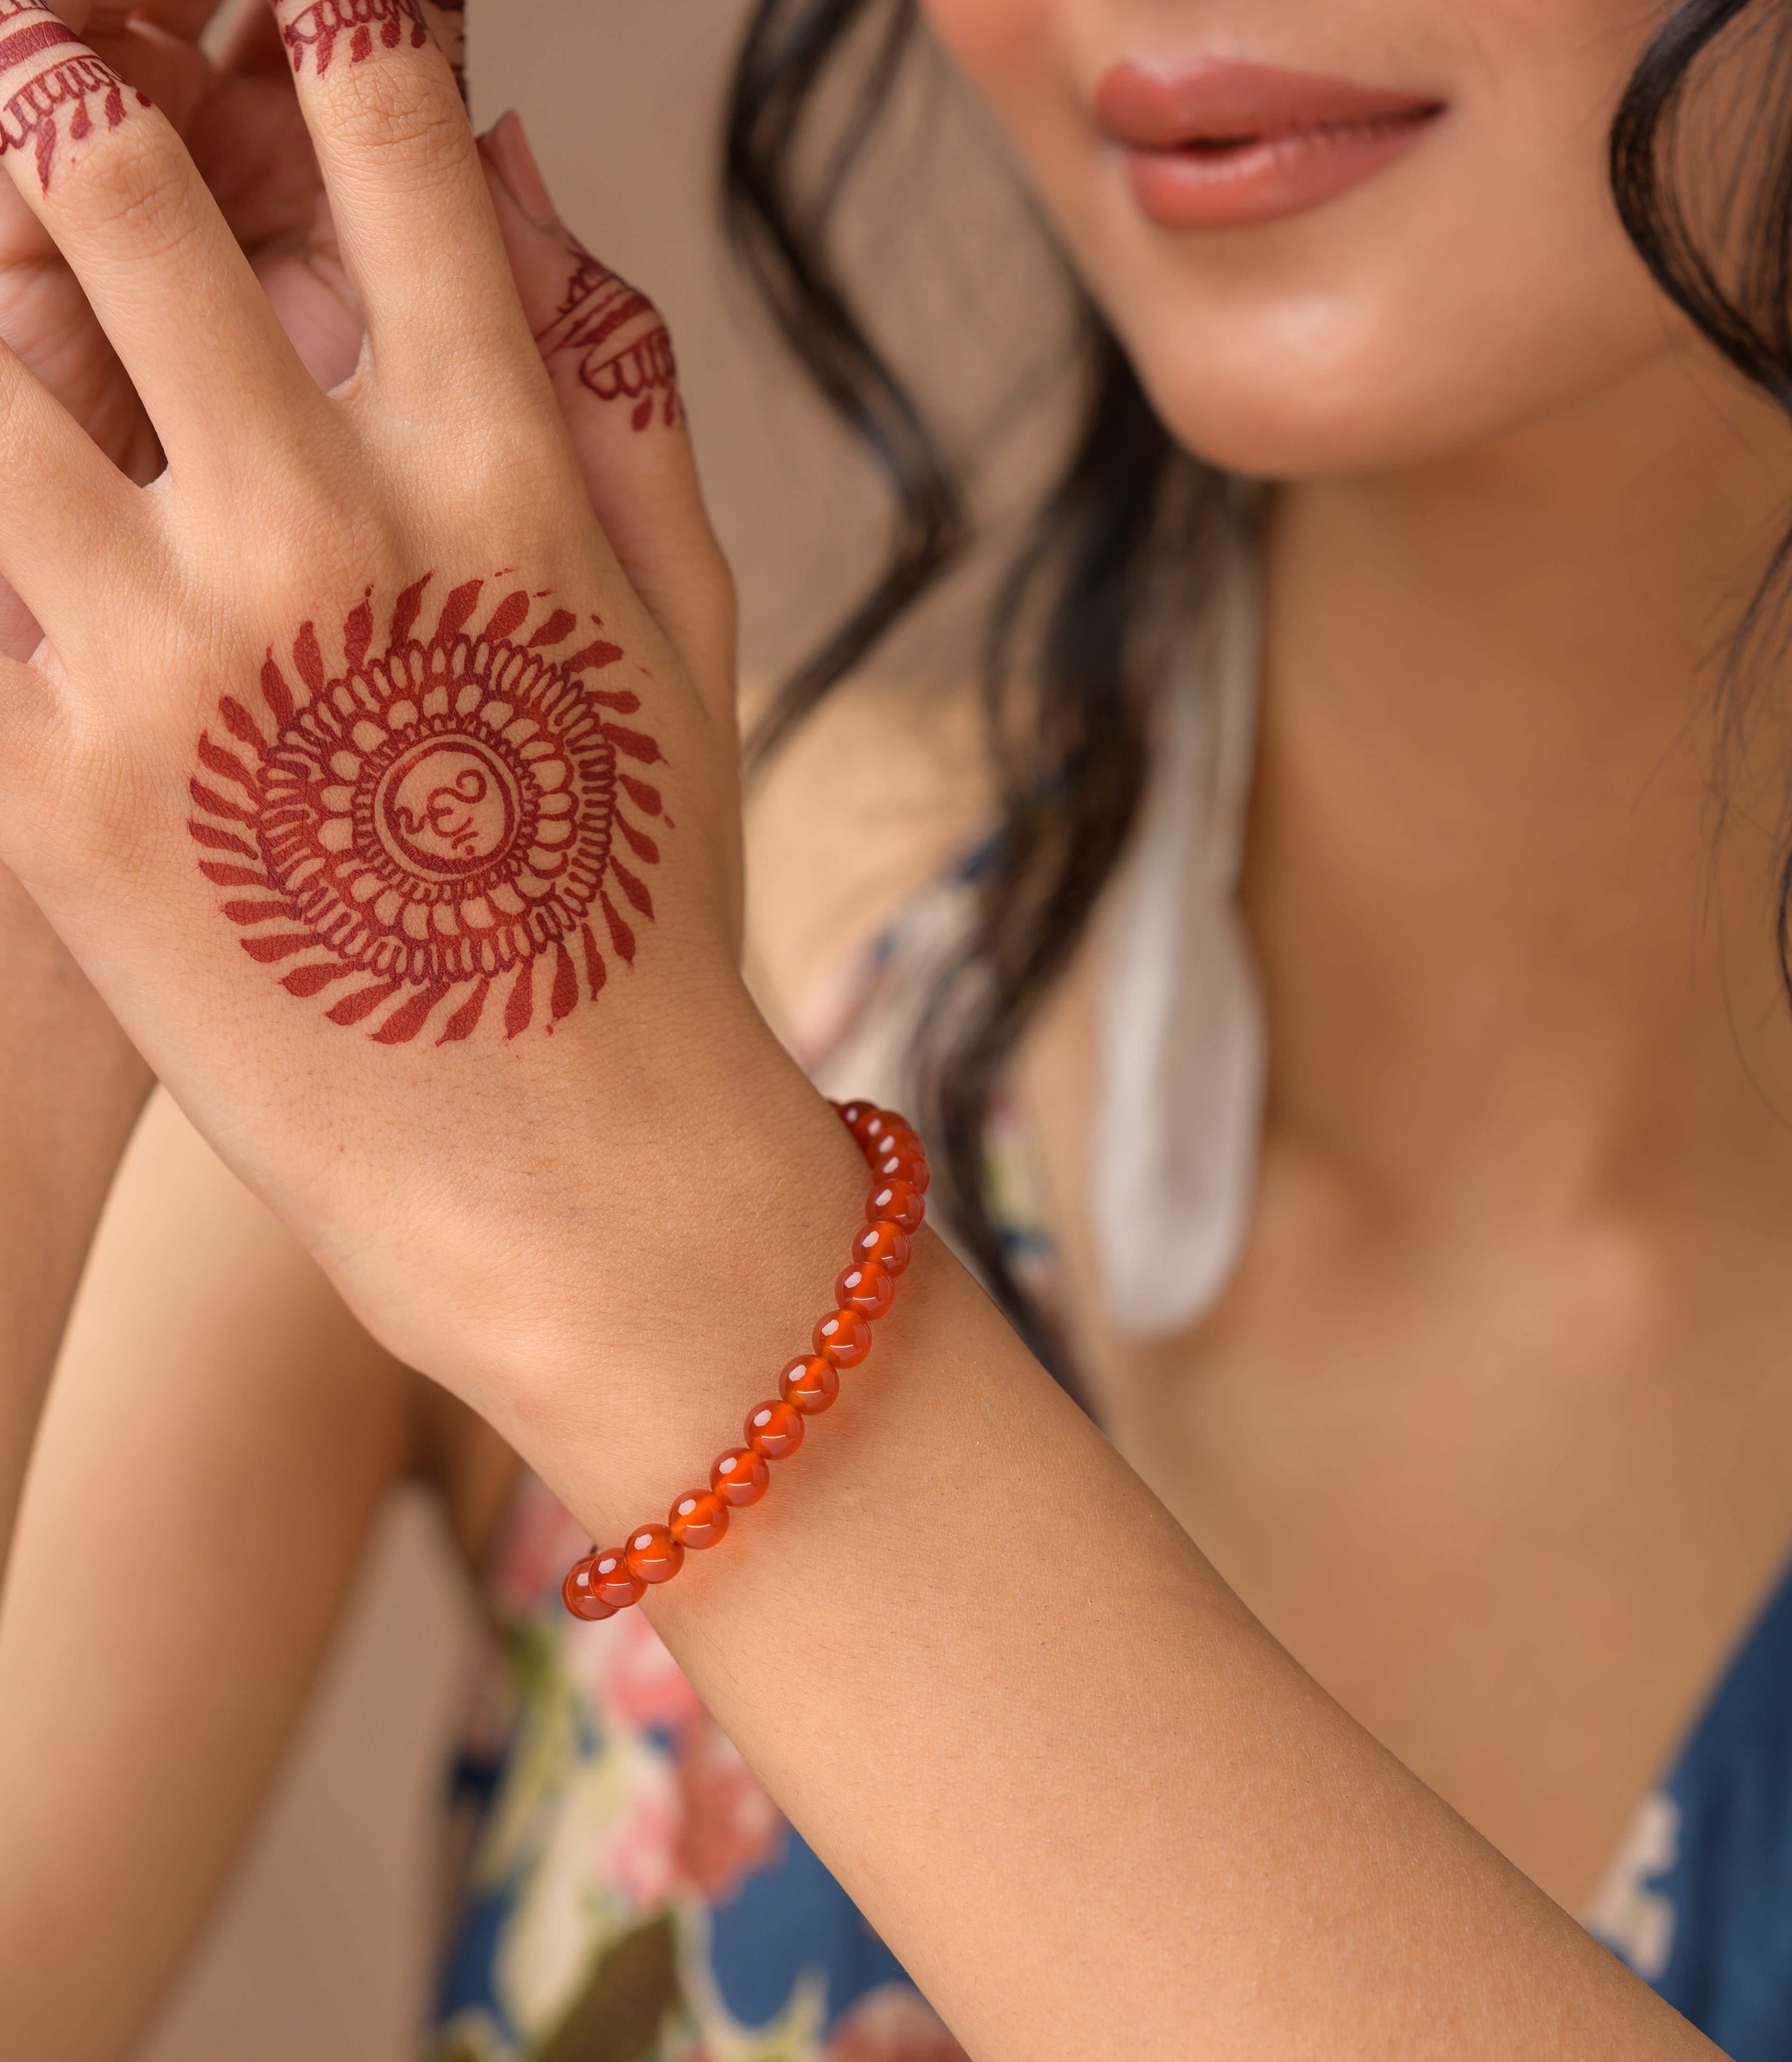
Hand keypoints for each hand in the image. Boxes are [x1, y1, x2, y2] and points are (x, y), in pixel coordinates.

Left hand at [0, 1, 844, 1521]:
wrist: (566, 1169)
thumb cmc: (636, 900)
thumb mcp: (677, 631)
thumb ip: (609, 387)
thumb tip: (515, 172)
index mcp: (493, 474)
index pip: (374, 132)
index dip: (308, 19)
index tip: (259, 7)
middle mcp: (321, 536)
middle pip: (109, 185)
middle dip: (56, 97)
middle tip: (38, 95)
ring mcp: (168, 669)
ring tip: (3, 327)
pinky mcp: (53, 804)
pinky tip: (23, 530)